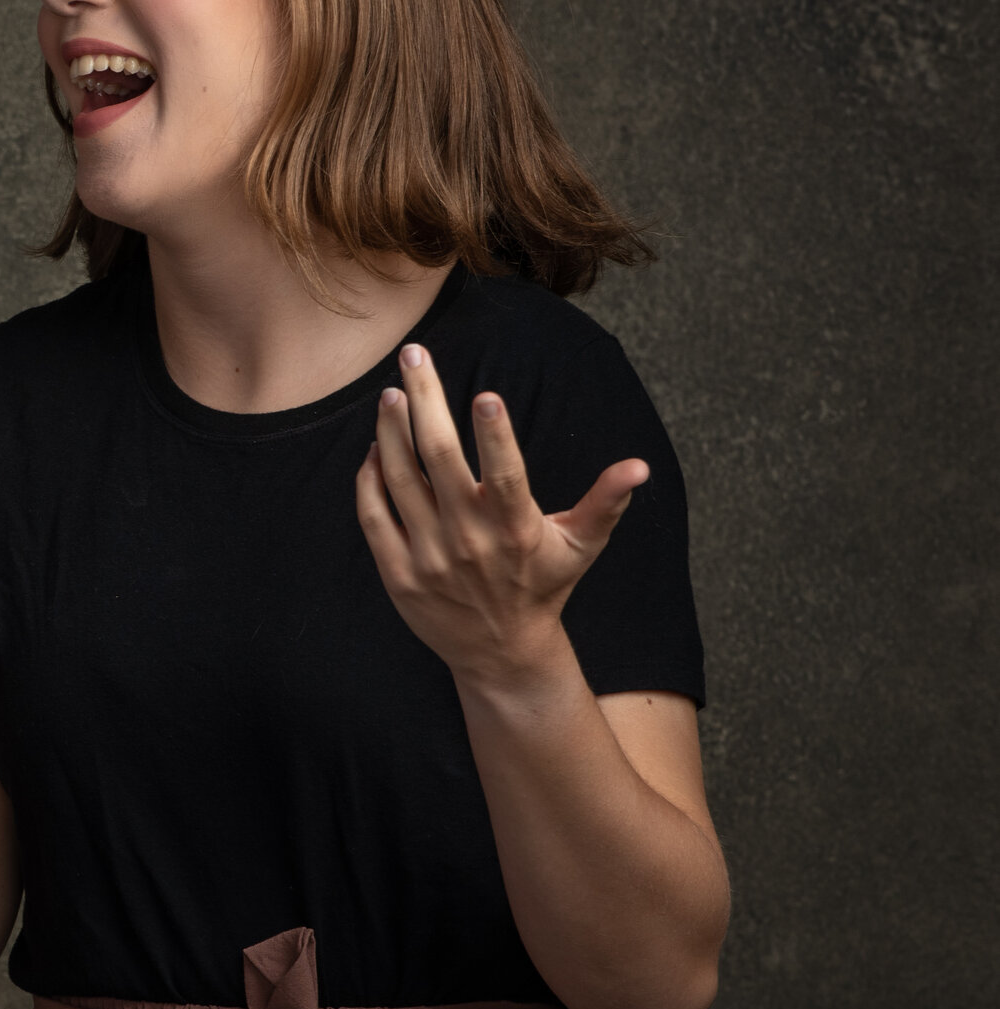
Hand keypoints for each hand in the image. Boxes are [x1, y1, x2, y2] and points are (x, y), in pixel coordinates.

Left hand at [354, 343, 647, 690]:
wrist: (501, 653)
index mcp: (515, 529)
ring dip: (389, 432)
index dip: (495, 435)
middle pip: (439, 459)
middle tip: (413, 355)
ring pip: (399, 480)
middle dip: (425, 401)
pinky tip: (374, 448)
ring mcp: (428, 556)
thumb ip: (604, 502)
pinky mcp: (397, 573)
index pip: (505, 474)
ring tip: (390, 394)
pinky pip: (373, 515)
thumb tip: (640, 466)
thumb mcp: (580, 546)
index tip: (486, 394)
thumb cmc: (543, 586)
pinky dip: (369, 479)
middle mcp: (468, 540)